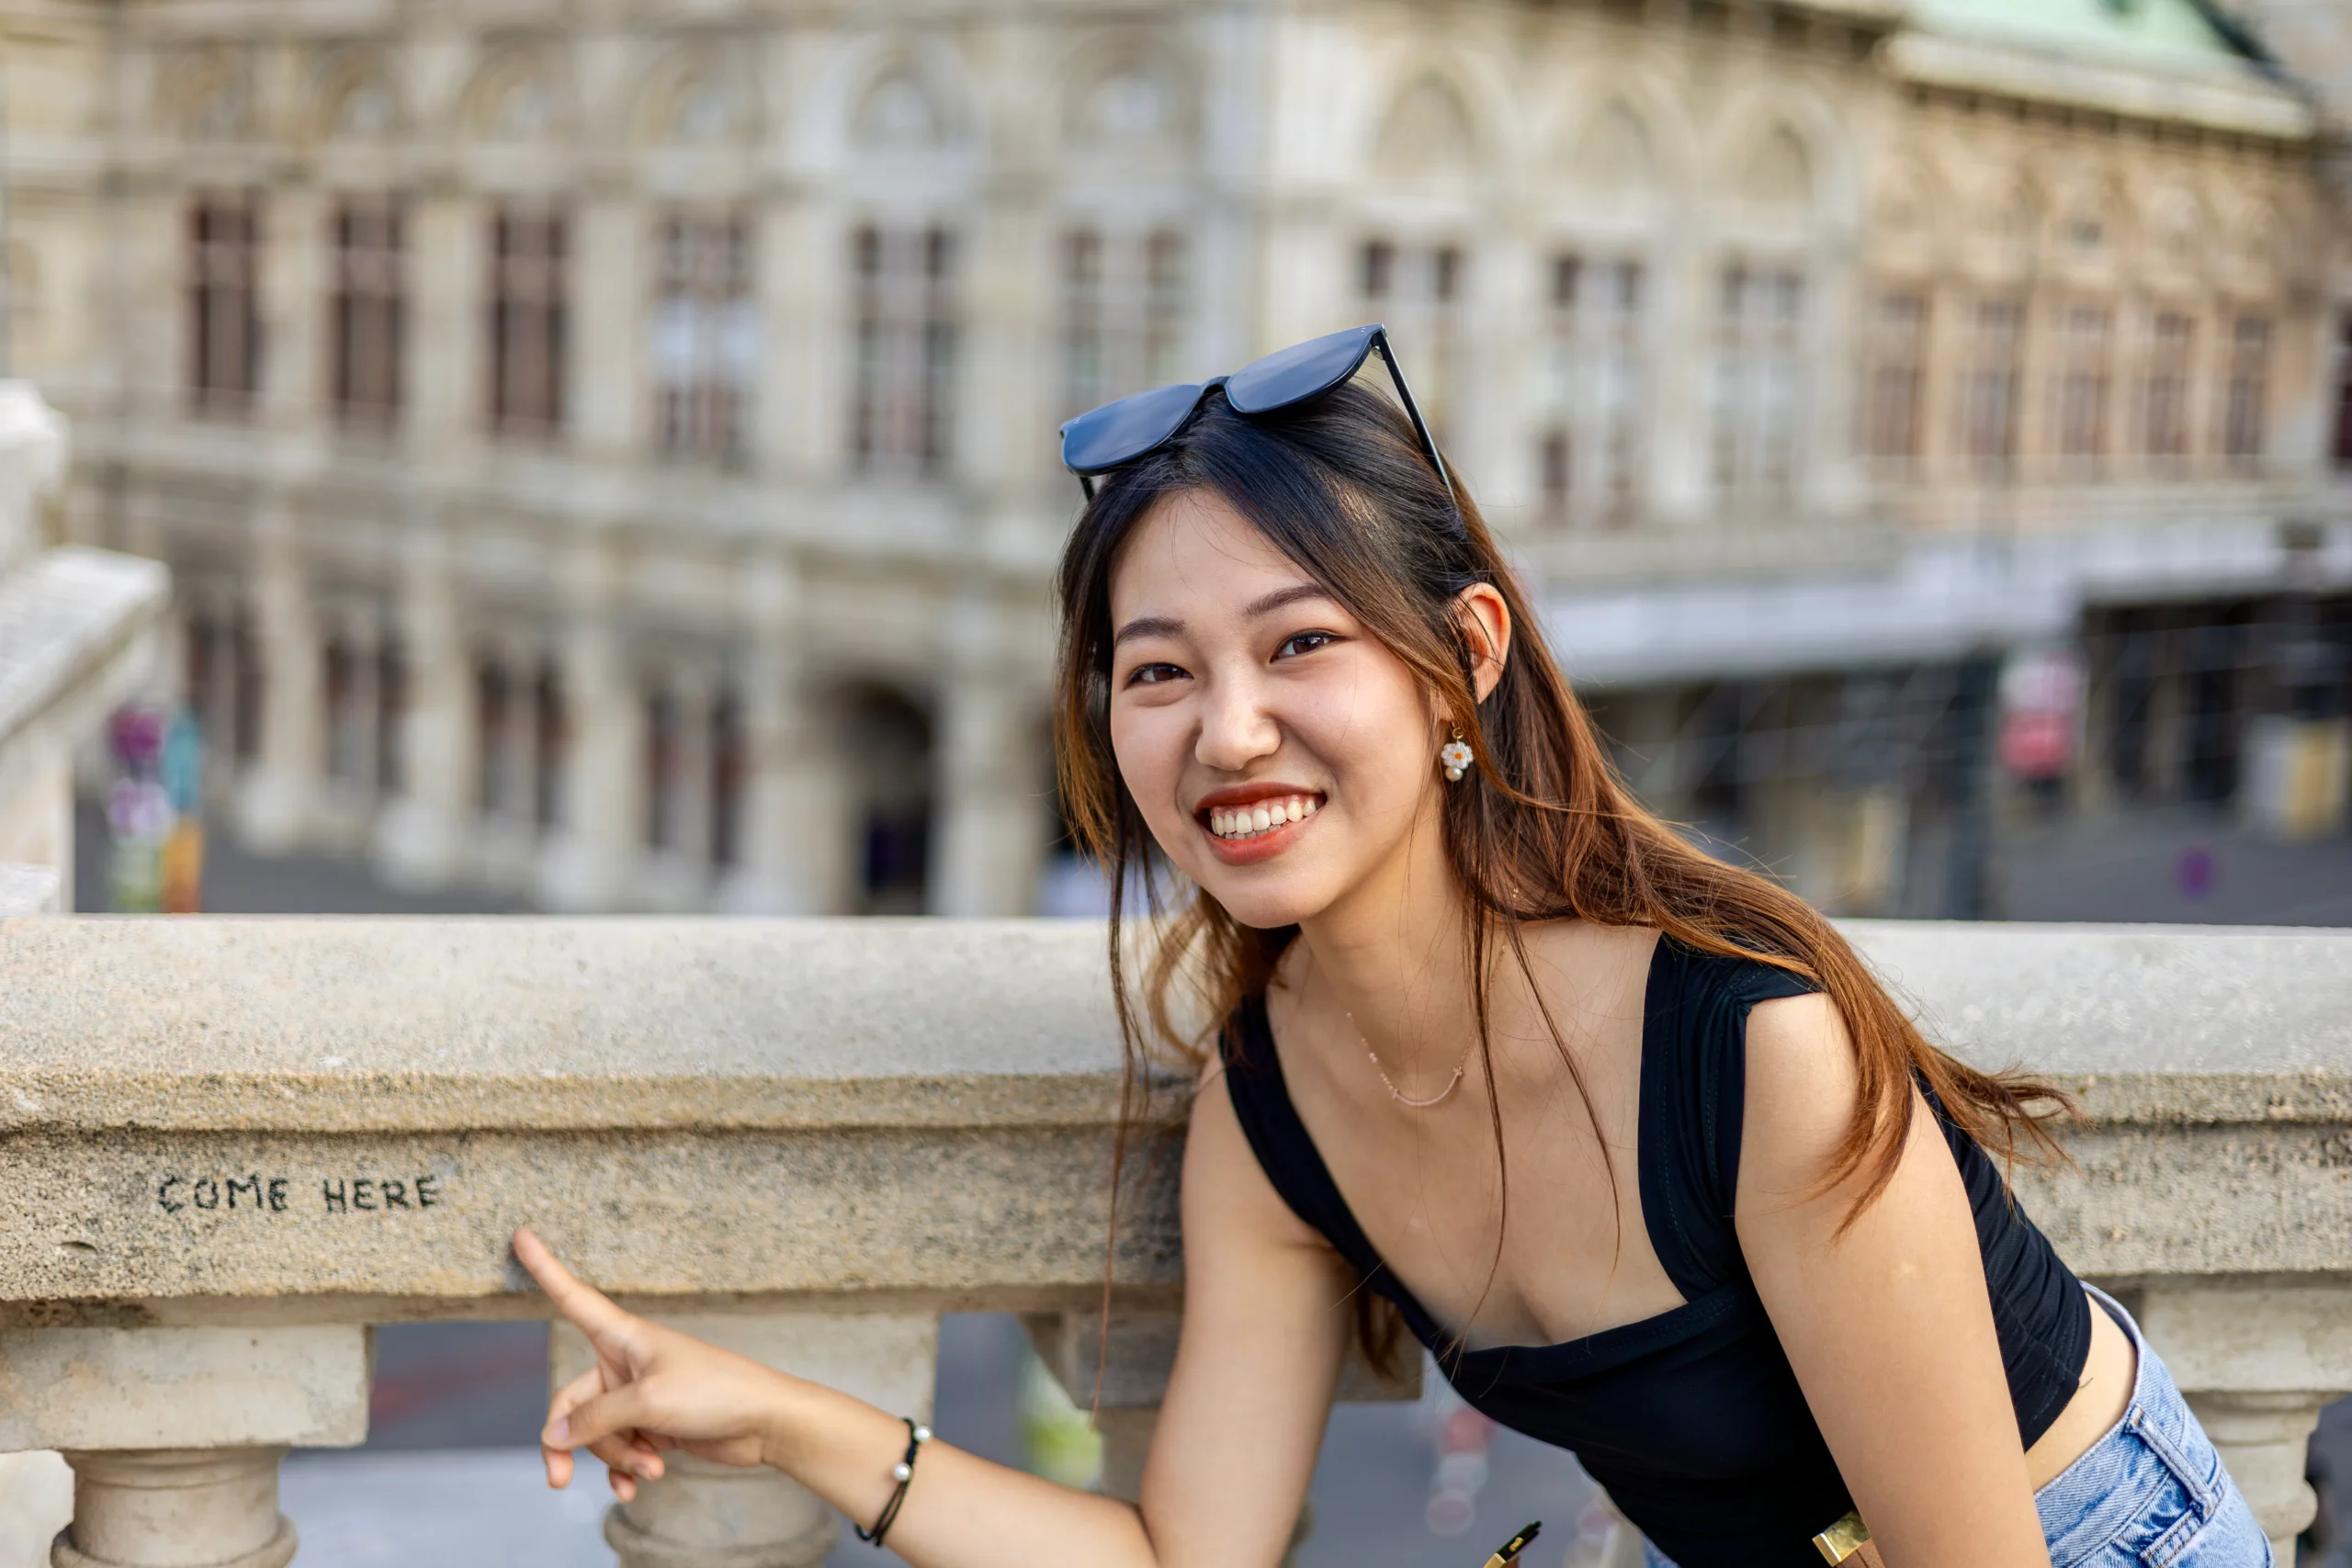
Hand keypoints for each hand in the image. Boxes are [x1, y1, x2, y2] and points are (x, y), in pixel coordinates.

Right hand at [514, 1227, 786, 1501]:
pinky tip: (637, 1486)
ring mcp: (639, 1395)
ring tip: (649, 1469)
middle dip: (569, 1442)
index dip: (546, 1268)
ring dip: (616, 1458)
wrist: (766, 1423)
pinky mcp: (654, 1425)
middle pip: (572, 1402)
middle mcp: (626, 1362)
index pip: (573, 1297)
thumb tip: (552, 1435)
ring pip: (597, 1433)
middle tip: (559, 1480)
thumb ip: (594, 1419)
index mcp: (625, 1336)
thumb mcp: (648, 1403)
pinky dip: (625, 1469)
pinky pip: (621, 1450)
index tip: (521, 1233)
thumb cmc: (715, 1393)